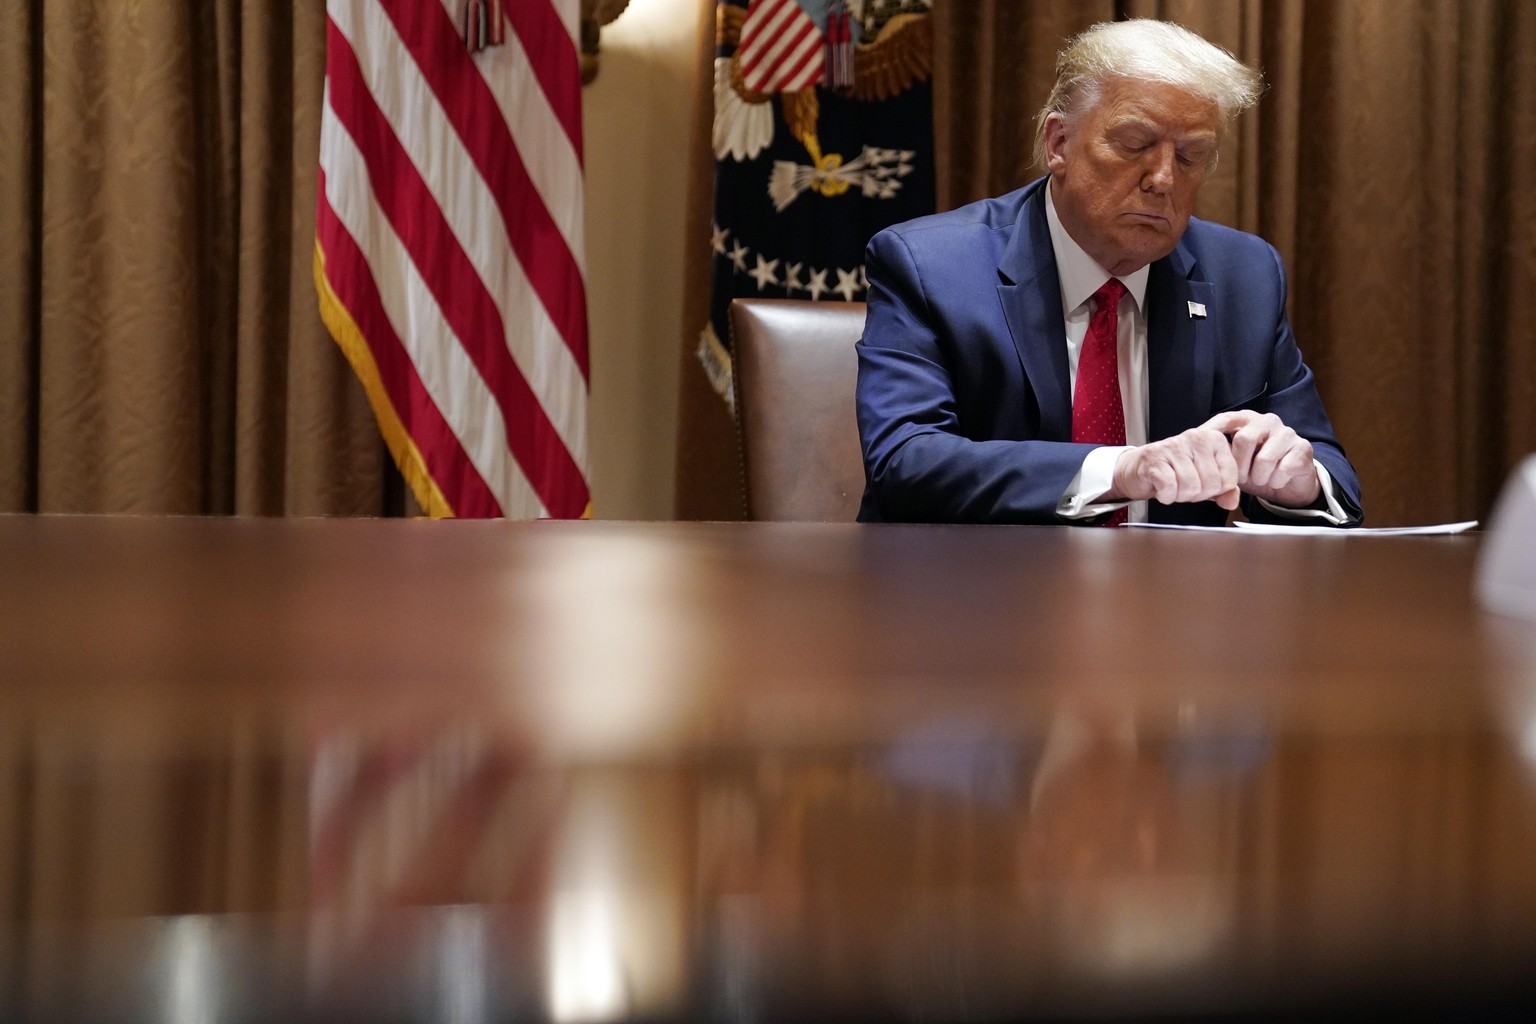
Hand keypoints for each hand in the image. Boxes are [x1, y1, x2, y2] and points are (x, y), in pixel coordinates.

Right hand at [1109, 427, 1240, 509]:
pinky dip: (1166, 496)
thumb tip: (1232, 503)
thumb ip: (1224, 490)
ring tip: (1172, 486)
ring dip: (1180, 496)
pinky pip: (1170, 487)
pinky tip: (1161, 488)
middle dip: (1197, 494)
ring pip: (1191, 487)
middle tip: (1184, 486)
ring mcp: (1174, 446)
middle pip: (1211, 484)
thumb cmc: (1174, 472)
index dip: (1215, 491)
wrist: (1138, 468)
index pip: (1230, 478)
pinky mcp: (1154, 458)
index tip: (1201, 483)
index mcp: (1214, 439)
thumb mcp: (1205, 479)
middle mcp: (1196, 437)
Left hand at [1200, 410, 1320, 507]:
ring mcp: (1287, 433)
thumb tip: (1195, 461)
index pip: (1226, 419)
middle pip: (1244, 438)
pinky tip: (1276, 481)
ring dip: (1258, 477)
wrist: (1289, 482)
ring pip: (1265, 458)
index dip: (1211, 431)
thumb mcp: (1234, 464)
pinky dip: (1276, 481)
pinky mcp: (1303, 448)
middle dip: (1238, 466)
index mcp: (1247, 420)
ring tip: (1259, 480)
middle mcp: (1267, 421)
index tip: (1199, 444)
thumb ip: (1217, 460)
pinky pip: (1284, 469)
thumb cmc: (1256, 470)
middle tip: (1240, 479)